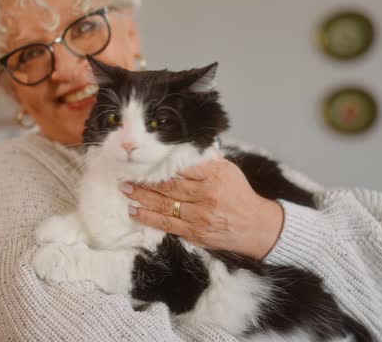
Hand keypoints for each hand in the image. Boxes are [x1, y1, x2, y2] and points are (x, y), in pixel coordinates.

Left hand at [123, 155, 283, 259]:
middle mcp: (206, 194)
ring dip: (141, 197)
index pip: (182, 166)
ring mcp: (199, 215)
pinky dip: (148, 217)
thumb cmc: (240, 195)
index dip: (159, 163)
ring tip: (125, 190)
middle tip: (127, 174)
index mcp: (215, 175)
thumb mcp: (229, 171)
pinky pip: (166, 224)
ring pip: (163, 205)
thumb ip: (207, 160)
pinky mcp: (194, 233)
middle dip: (144, 180)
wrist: (255, 226)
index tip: (143, 159)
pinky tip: (134, 211)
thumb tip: (186, 149)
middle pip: (169, 185)